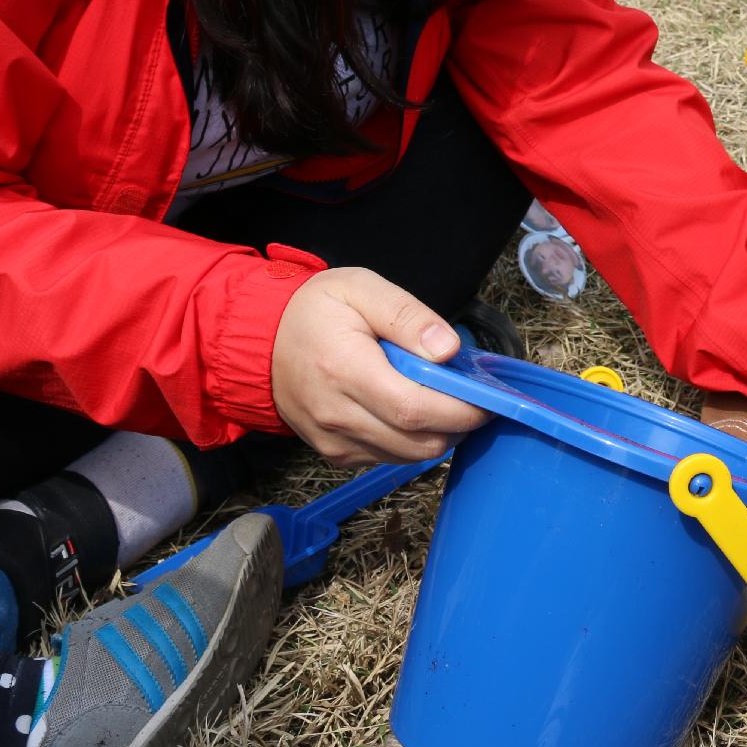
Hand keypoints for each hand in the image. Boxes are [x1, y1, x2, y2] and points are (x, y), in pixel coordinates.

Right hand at [270, 267, 490, 465]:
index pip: (415, 408)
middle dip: (458, 426)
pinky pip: (387, 459)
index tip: (487, 399)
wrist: (259, 341)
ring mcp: (334, 441)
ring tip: (444, 402)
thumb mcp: (361, 288)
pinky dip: (411, 442)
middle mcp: (337, 415)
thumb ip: (407, 315)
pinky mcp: (335, 454)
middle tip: (475, 400)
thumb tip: (448, 349)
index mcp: (345, 369)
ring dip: (438, 436)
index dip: (461, 410)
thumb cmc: (314, 310)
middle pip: (418, 442)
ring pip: (407, 457)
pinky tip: (412, 411)